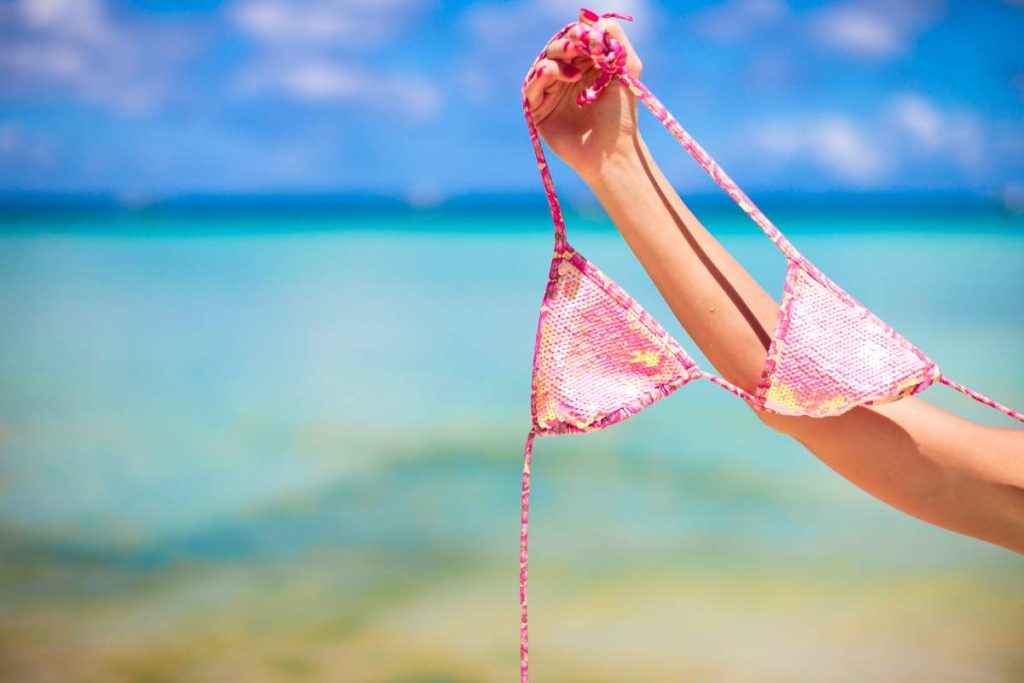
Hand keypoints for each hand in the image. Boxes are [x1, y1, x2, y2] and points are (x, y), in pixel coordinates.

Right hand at [524, 10, 642, 181]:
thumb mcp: (627, 67)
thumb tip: (585, 14)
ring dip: (554, 60)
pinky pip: (531, 89)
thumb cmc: (622, 114)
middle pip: (556, 49)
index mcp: (586, 66)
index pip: (575, 39)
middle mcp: (566, 77)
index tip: (587, 36)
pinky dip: (538, 78)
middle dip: (565, 45)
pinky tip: (548, 72)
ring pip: (542, 65)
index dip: (579, 34)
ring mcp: (551, 94)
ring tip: (569, 71)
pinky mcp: (538, 112)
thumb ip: (613, 37)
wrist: (612, 150)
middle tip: (577, 49)